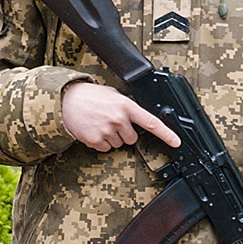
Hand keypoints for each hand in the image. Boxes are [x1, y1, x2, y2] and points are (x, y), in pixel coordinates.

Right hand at [61, 81, 177, 152]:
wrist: (66, 99)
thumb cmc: (89, 95)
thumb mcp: (113, 95)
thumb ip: (127, 105)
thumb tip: (136, 116)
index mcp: (126, 106)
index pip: (152, 123)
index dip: (167, 134)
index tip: (176, 142)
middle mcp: (119, 119)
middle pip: (132, 138)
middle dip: (124, 133)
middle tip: (111, 123)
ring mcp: (107, 131)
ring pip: (118, 144)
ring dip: (111, 138)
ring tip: (99, 125)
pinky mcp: (95, 140)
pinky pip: (105, 148)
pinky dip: (100, 143)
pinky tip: (92, 131)